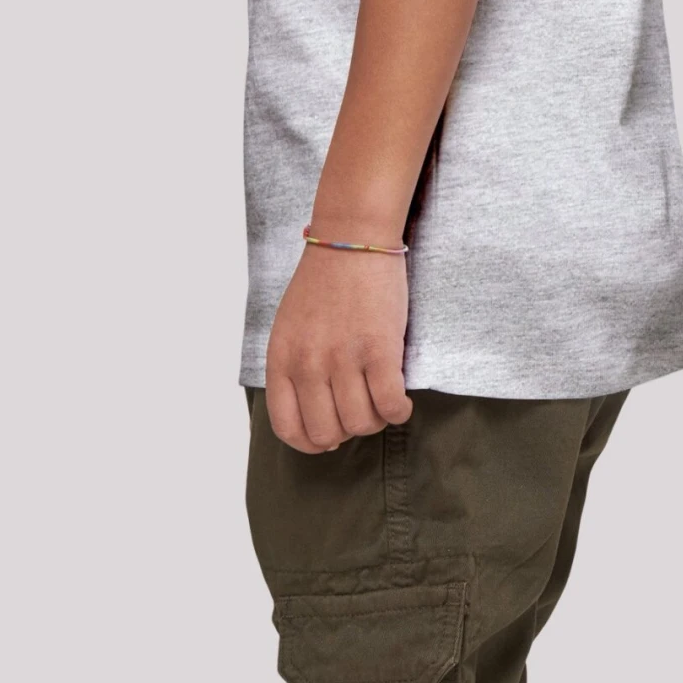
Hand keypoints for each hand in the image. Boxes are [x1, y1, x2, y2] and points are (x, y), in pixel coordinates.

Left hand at [264, 243, 413, 452]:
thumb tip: (317, 420)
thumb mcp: (289, 329)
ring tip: (381, 400)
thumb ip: (295, 370)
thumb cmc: (323, 283)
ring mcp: (343, 358)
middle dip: (347, 431)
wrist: (352, 239)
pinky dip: (399, 411)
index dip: (311, 442)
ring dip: (375, 420)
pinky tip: (401, 400)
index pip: (288, 428)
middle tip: (359, 411)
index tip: (328, 437)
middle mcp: (308, 364)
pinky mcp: (379, 349)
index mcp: (281, 360)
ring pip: (362, 423)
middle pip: (328, 433)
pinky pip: (390, 404)